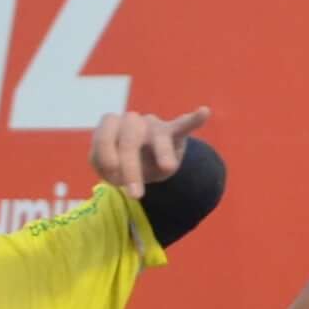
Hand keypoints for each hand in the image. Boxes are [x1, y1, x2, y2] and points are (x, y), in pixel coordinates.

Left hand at [89, 104, 209, 197]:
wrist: (147, 159)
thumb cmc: (125, 162)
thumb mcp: (110, 169)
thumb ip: (106, 167)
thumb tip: (116, 168)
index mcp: (112, 127)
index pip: (104, 137)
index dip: (105, 156)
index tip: (112, 180)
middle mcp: (132, 121)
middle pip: (130, 140)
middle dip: (131, 169)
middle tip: (136, 196)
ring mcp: (154, 126)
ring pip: (158, 137)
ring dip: (163, 154)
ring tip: (168, 167)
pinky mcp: (175, 132)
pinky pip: (184, 125)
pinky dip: (194, 119)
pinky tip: (204, 112)